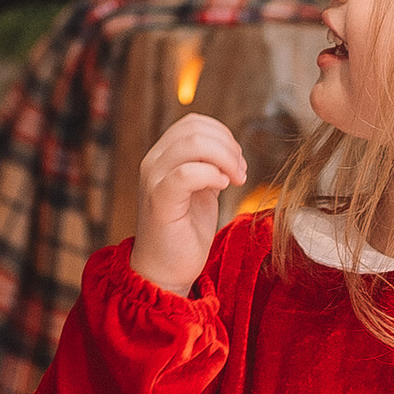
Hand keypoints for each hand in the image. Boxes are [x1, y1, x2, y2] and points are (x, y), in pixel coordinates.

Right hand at [131, 114, 246, 297]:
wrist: (164, 271)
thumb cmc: (184, 232)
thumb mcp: (200, 190)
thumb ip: (207, 166)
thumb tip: (228, 147)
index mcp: (162, 156)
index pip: (194, 122)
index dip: (223, 135)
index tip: (237, 162)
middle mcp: (153, 162)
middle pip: (195, 129)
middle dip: (228, 146)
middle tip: (240, 173)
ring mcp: (153, 180)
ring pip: (192, 144)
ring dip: (224, 158)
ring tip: (234, 180)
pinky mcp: (159, 201)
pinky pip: (186, 174)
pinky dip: (211, 175)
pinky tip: (221, 188)